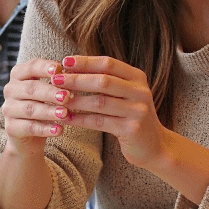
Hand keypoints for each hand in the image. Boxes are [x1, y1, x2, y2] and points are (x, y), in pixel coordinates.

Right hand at [0, 58, 65, 152]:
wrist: (30, 136)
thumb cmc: (43, 105)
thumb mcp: (49, 91)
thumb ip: (58, 82)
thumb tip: (72, 75)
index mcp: (19, 75)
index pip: (31, 67)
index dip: (45, 67)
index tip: (59, 68)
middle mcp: (11, 90)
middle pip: (30, 88)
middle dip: (49, 92)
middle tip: (66, 96)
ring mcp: (9, 109)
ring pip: (30, 109)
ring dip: (49, 111)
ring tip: (64, 114)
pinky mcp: (11, 128)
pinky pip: (30, 127)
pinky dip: (45, 129)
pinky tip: (59, 130)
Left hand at [3, 55, 167, 167]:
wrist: (154, 146)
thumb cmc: (131, 116)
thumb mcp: (125, 94)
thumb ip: (107, 81)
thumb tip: (71, 67)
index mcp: (137, 78)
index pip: (108, 64)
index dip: (85, 62)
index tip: (64, 62)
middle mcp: (140, 92)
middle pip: (103, 81)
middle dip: (76, 79)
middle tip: (55, 80)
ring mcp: (138, 111)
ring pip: (100, 102)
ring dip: (75, 100)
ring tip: (56, 99)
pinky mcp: (131, 129)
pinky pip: (100, 122)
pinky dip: (80, 119)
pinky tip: (66, 118)